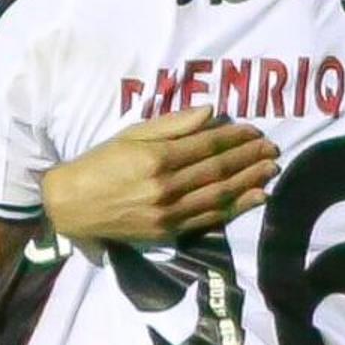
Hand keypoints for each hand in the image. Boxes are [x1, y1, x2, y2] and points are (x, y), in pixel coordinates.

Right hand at [41, 111, 278, 247]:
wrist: (72, 205)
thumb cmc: (102, 162)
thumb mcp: (132, 134)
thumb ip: (173, 124)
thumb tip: (212, 112)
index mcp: (157, 158)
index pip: (208, 145)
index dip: (236, 137)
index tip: (255, 130)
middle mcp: (166, 187)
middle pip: (219, 170)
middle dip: (250, 157)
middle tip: (272, 148)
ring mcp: (169, 213)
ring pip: (220, 195)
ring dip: (250, 181)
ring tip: (272, 169)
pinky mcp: (169, 232)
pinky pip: (210, 219)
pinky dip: (237, 208)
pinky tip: (258, 197)